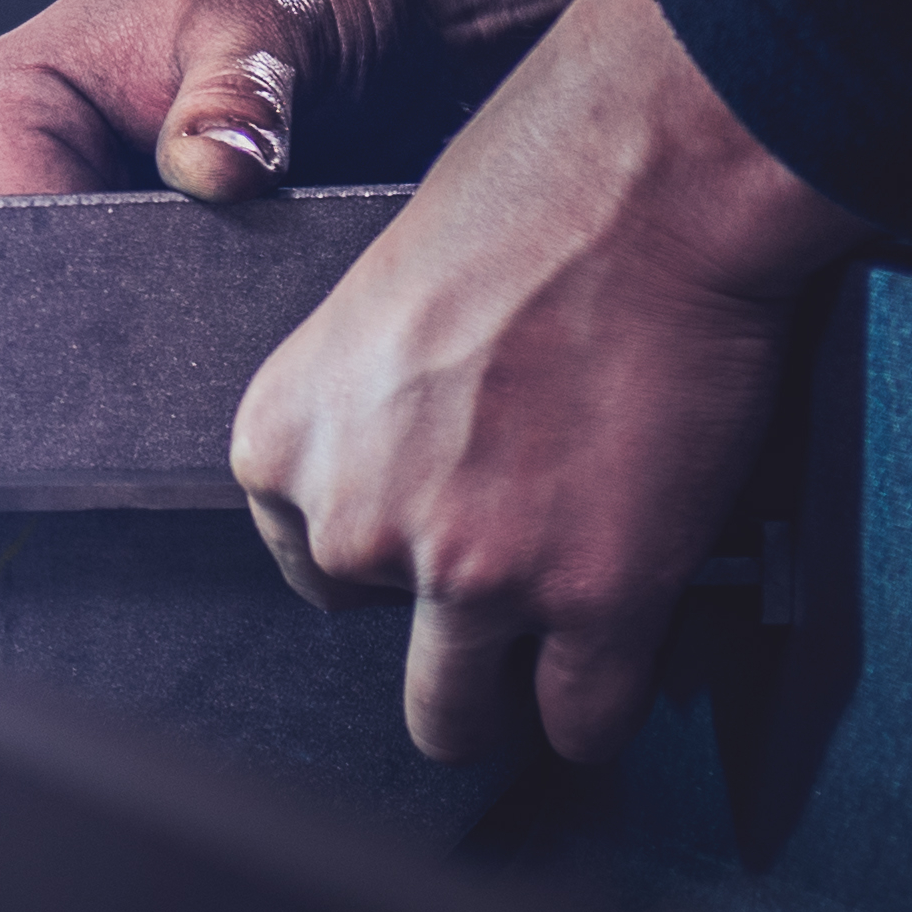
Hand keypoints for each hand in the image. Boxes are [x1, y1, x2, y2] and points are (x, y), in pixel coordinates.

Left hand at [226, 0, 864, 760]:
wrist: (634, 186)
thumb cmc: (511, 222)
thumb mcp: (368, 329)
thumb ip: (362, 434)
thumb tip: (399, 512)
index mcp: (276, 450)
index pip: (315, 573)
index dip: (393, 561)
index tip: (447, 535)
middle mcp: (353, 524)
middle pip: (382, 648)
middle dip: (445, 633)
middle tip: (516, 585)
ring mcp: (470, 572)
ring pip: (460, 719)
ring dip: (509, 703)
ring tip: (556, 669)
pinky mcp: (592, 599)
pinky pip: (582, 726)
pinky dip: (603, 712)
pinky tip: (624, 665)